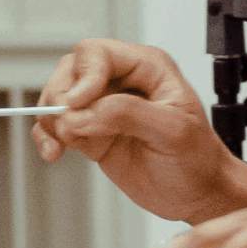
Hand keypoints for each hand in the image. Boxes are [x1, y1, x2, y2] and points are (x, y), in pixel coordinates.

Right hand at [32, 39, 246, 224]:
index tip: (78, 105)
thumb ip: (128, 114)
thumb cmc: (198, 159)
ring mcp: (105, 106)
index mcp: (149, 67)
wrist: (199, 193)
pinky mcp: (92, 132)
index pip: (99, 54)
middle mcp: (123, 81)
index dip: (83, 77)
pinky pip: (57, 125)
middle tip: (68, 128)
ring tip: (61, 145)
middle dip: (61, 99)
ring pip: (59, 97)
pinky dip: (47, 137)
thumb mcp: (173, 132)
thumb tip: (84, 111)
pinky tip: (54, 151)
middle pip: (71, 71)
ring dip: (50, 119)